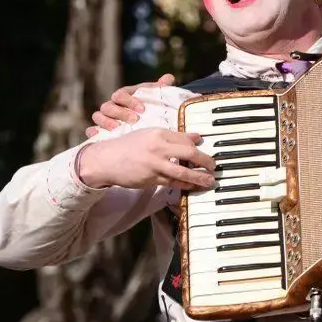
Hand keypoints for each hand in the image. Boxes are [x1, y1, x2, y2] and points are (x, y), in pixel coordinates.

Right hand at [77, 128, 215, 190]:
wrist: (107, 160)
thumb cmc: (130, 146)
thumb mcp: (150, 135)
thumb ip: (174, 137)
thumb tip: (197, 137)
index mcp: (159, 134)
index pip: (186, 139)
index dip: (199, 147)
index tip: (207, 152)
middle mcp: (158, 148)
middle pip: (189, 154)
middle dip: (205, 161)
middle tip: (214, 166)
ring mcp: (154, 165)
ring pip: (183, 172)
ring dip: (199, 178)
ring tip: (210, 181)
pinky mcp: (150, 179)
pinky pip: (172, 183)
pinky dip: (185, 186)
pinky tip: (193, 187)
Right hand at [86, 73, 175, 137]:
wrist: (143, 122)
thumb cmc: (148, 108)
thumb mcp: (154, 99)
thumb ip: (160, 89)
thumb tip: (168, 78)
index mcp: (123, 96)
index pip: (120, 94)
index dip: (130, 101)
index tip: (142, 109)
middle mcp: (112, 106)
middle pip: (107, 106)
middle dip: (120, 113)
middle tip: (134, 120)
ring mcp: (104, 118)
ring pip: (98, 116)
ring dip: (106, 122)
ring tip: (118, 128)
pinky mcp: (100, 131)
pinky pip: (91, 130)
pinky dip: (93, 133)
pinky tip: (99, 136)